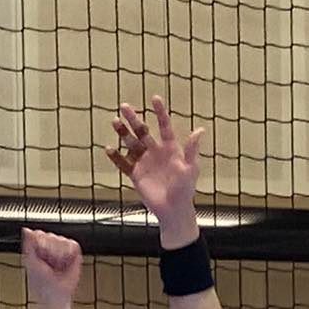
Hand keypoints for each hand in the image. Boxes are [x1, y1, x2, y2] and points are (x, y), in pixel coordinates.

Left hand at [20, 227, 81, 308]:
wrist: (55, 297)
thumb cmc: (41, 284)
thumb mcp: (30, 262)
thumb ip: (28, 245)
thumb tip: (26, 229)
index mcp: (38, 248)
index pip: (39, 234)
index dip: (39, 244)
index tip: (39, 256)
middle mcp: (51, 247)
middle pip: (50, 236)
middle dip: (48, 251)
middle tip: (48, 264)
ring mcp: (63, 250)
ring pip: (61, 240)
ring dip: (58, 255)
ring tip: (57, 265)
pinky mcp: (74, 254)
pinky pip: (72, 245)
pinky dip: (68, 254)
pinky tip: (65, 263)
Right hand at [106, 96, 206, 244]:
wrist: (173, 210)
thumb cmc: (185, 189)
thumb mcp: (191, 168)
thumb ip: (192, 150)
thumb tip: (200, 130)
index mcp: (170, 148)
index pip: (164, 125)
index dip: (160, 112)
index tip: (154, 98)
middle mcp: (155, 151)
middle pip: (142, 131)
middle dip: (133, 119)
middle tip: (124, 107)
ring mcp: (144, 162)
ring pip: (131, 143)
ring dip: (122, 133)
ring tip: (114, 121)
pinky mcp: (136, 174)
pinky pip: (124, 164)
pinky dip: (116, 157)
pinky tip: (108, 149)